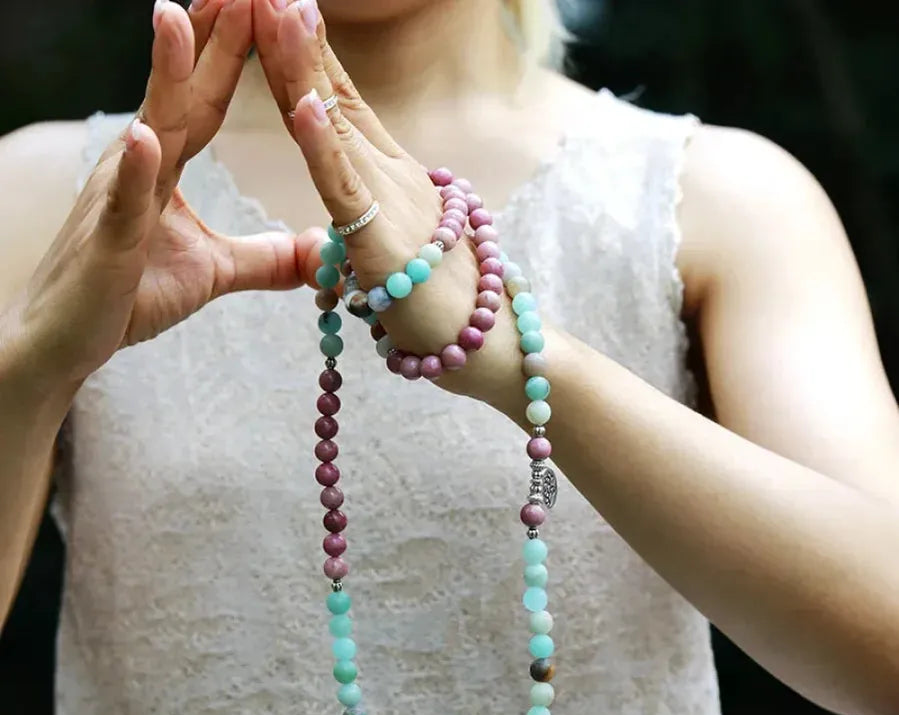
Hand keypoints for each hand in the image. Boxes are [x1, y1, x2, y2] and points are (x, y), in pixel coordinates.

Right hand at [14, 0, 320, 394]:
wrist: (69, 341)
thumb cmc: (130, 295)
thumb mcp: (213, 273)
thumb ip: (263, 259)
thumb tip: (314, 254)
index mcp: (165, 167)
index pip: (205, 99)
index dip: (234, 54)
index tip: (264, 4)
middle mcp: (139, 167)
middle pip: (181, 94)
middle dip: (209, 37)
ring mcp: (118, 199)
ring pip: (148, 128)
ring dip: (164, 76)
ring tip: (180, 17)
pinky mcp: (107, 242)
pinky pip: (124, 203)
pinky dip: (135, 171)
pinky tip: (144, 137)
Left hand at [252, 0, 523, 409]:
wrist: (486, 344)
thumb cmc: (442, 301)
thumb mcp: (397, 245)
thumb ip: (375, 219)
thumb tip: (356, 213)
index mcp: (387, 175)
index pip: (339, 101)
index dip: (306, 51)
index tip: (277, 4)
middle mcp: (390, 175)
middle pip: (332, 96)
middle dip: (295, 36)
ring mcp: (388, 203)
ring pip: (335, 129)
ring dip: (303, 67)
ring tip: (278, 7)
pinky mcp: (380, 244)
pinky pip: (345, 190)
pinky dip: (322, 147)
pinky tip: (303, 103)